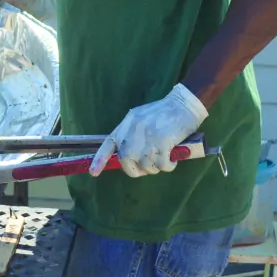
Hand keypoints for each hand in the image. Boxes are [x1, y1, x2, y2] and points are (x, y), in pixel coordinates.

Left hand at [90, 84, 207, 177]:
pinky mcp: (162, 143)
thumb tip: (130, 157)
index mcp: (125, 125)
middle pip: (126, 161)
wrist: (182, 104)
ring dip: (156, 167)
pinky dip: (168, 166)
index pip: (108, 144)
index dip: (99, 160)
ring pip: (146, 166)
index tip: (93, 173)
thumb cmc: (163, 113)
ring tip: (164, 158)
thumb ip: (131, 135)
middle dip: (136, 170)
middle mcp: (132, 132)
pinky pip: (162, 165)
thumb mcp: (139, 119)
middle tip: (148, 167)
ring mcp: (146, 138)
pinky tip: (173, 158)